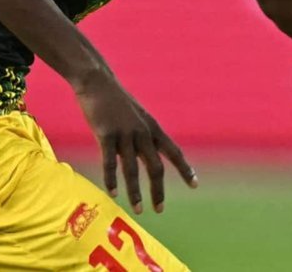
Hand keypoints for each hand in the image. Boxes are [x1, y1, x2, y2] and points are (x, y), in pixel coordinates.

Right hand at [75, 70, 196, 213]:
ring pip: (132, 169)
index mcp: (152, 127)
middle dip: (158, 190)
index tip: (195, 185)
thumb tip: (144, 155)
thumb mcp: (136, 116)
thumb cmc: (115, 99)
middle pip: (155, 167)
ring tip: (138, 209)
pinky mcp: (105, 134)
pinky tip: (113, 193)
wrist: (96, 80)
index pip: (174, 152)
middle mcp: (142, 132)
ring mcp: (124, 133)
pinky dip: (112, 179)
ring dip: (136, 192)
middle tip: (159, 209)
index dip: (185, 169)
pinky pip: (109, 162)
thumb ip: (142, 135)